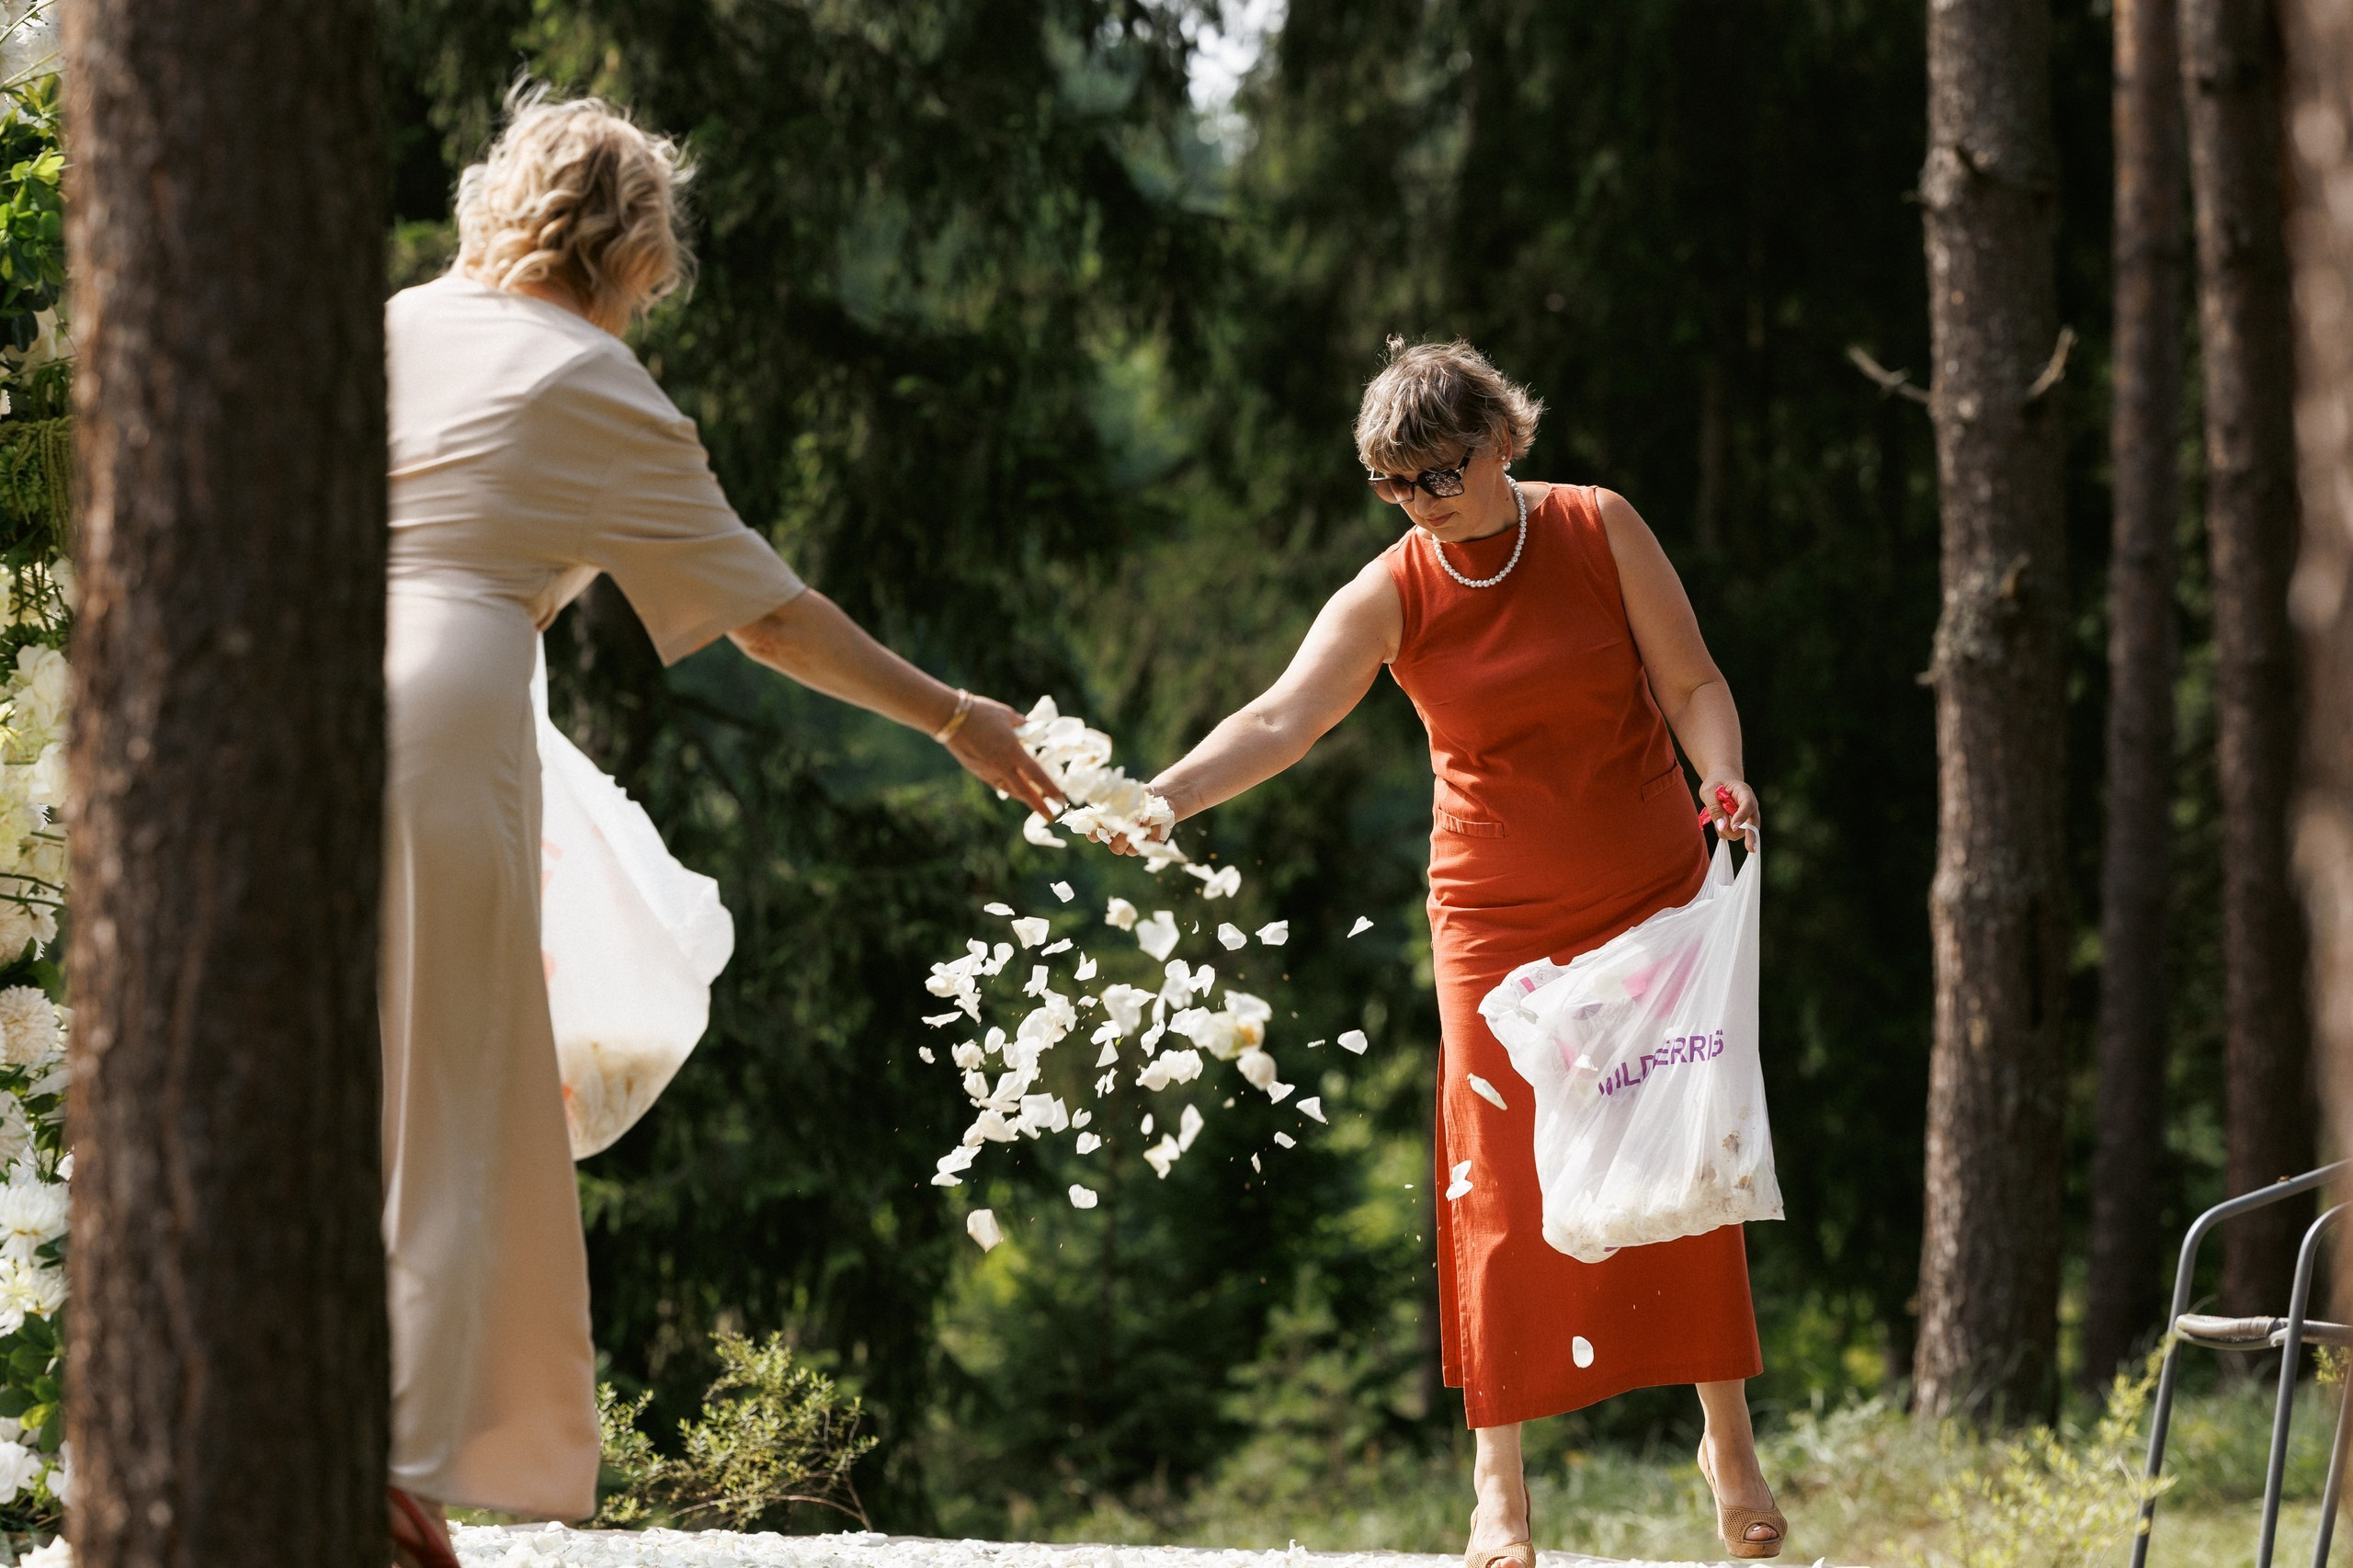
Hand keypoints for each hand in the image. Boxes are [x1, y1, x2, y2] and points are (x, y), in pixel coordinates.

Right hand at [944, 695, 1062, 819]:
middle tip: (1050, 815)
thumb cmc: (981, 712)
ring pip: (1010, 790)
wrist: (950, 719)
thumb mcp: (1008, 715)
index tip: (1062, 800)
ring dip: (1024, 797)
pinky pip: (997, 783)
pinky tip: (1013, 788)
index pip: (1037, 775)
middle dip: (1039, 805)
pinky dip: (1008, 787)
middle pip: (1024, 791)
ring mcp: (988, 771)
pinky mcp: (978, 772)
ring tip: (1034, 801)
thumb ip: (1023, 725)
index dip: (1051, 789)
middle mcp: (1002, 765)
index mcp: (1013, 751)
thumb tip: (1033, 728)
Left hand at [1699, 774, 1758, 848]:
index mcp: (1744, 792)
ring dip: (1727, 831)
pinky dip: (1724, 832)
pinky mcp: (1742, 825)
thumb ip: (1714, 807)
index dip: (1742, 816)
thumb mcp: (1709, 791)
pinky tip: (1720, 821)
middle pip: (1753, 823)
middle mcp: (1750, 805)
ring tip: (1716, 817)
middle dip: (1751, 836)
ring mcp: (1748, 816)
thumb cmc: (1715, 784)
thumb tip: (1722, 826)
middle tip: (1750, 848)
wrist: (1721, 782)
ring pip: (1742, 832)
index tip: (1734, 827)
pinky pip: (1734, 834)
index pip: (1747, 805)